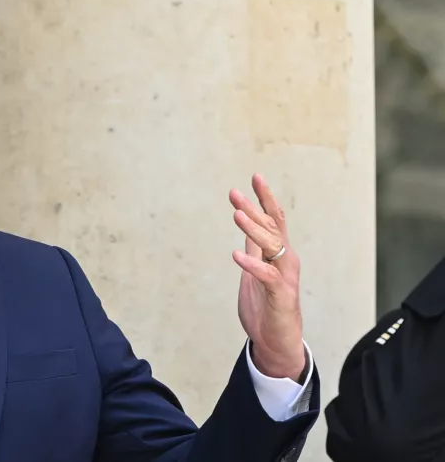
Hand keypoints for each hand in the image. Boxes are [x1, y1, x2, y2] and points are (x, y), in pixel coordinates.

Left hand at [229, 173, 305, 381]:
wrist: (276, 343)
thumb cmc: (265, 307)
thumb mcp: (255, 270)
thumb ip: (254, 247)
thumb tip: (246, 222)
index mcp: (278, 254)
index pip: (274, 220)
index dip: (265, 198)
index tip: (255, 176)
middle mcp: (285, 262)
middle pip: (273, 228)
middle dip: (255, 208)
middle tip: (235, 193)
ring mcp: (285, 279)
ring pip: (273, 247)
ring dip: (254, 230)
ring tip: (237, 214)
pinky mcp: (281, 297)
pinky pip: (267, 277)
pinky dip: (252, 265)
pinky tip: (237, 255)